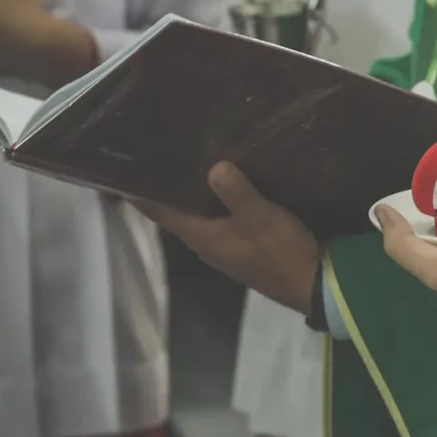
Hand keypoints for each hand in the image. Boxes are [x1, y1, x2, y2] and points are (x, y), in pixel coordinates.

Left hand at [137, 162, 320, 314]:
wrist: (312, 284)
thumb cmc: (281, 252)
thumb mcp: (262, 218)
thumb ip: (237, 193)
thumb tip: (214, 166)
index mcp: (201, 237)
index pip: (159, 212)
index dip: (140, 192)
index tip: (124, 168)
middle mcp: (206, 244)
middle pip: (177, 212)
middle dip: (169, 186)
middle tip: (164, 152)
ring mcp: (225, 248)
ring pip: (200, 216)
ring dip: (195, 194)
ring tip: (196, 160)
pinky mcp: (243, 248)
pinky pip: (220, 220)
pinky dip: (217, 203)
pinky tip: (228, 186)